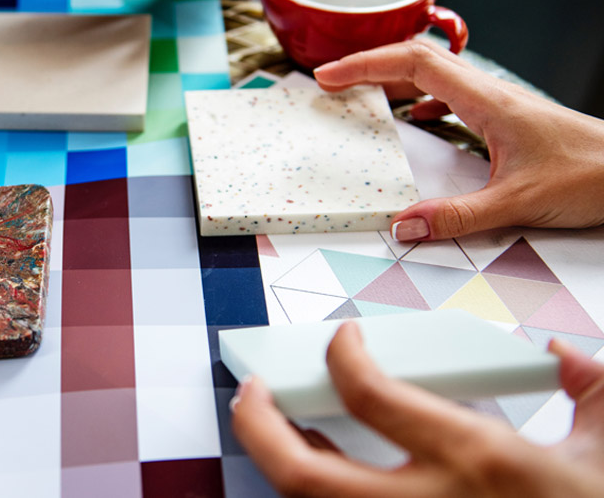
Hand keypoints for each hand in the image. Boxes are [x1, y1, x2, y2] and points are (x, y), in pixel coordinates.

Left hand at [233, 321, 603, 497]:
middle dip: (259, 427)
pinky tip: (319, 472)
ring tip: (272, 426)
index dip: (341, 358)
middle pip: (305, 476)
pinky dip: (315, 492)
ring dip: (279, 462)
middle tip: (253, 390)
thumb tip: (561, 358)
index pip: (373, 398)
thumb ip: (589, 390)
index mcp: (477, 462)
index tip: (342, 341)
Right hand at [313, 39, 603, 240]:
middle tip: (333, 83)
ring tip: (364, 95)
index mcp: (486, 101)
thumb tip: (405, 225)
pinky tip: (418, 118)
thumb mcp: (519, 202)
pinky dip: (422, 99)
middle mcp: (490, 94)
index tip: (330, 77)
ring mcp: (499, 104)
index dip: (365, 65)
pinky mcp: (508, 120)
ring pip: (435, 75)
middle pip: (418, 60)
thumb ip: (458, 216)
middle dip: (369, 65)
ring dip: (394, 79)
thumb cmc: (593, 175)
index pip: (413, 64)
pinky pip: (454, 96)